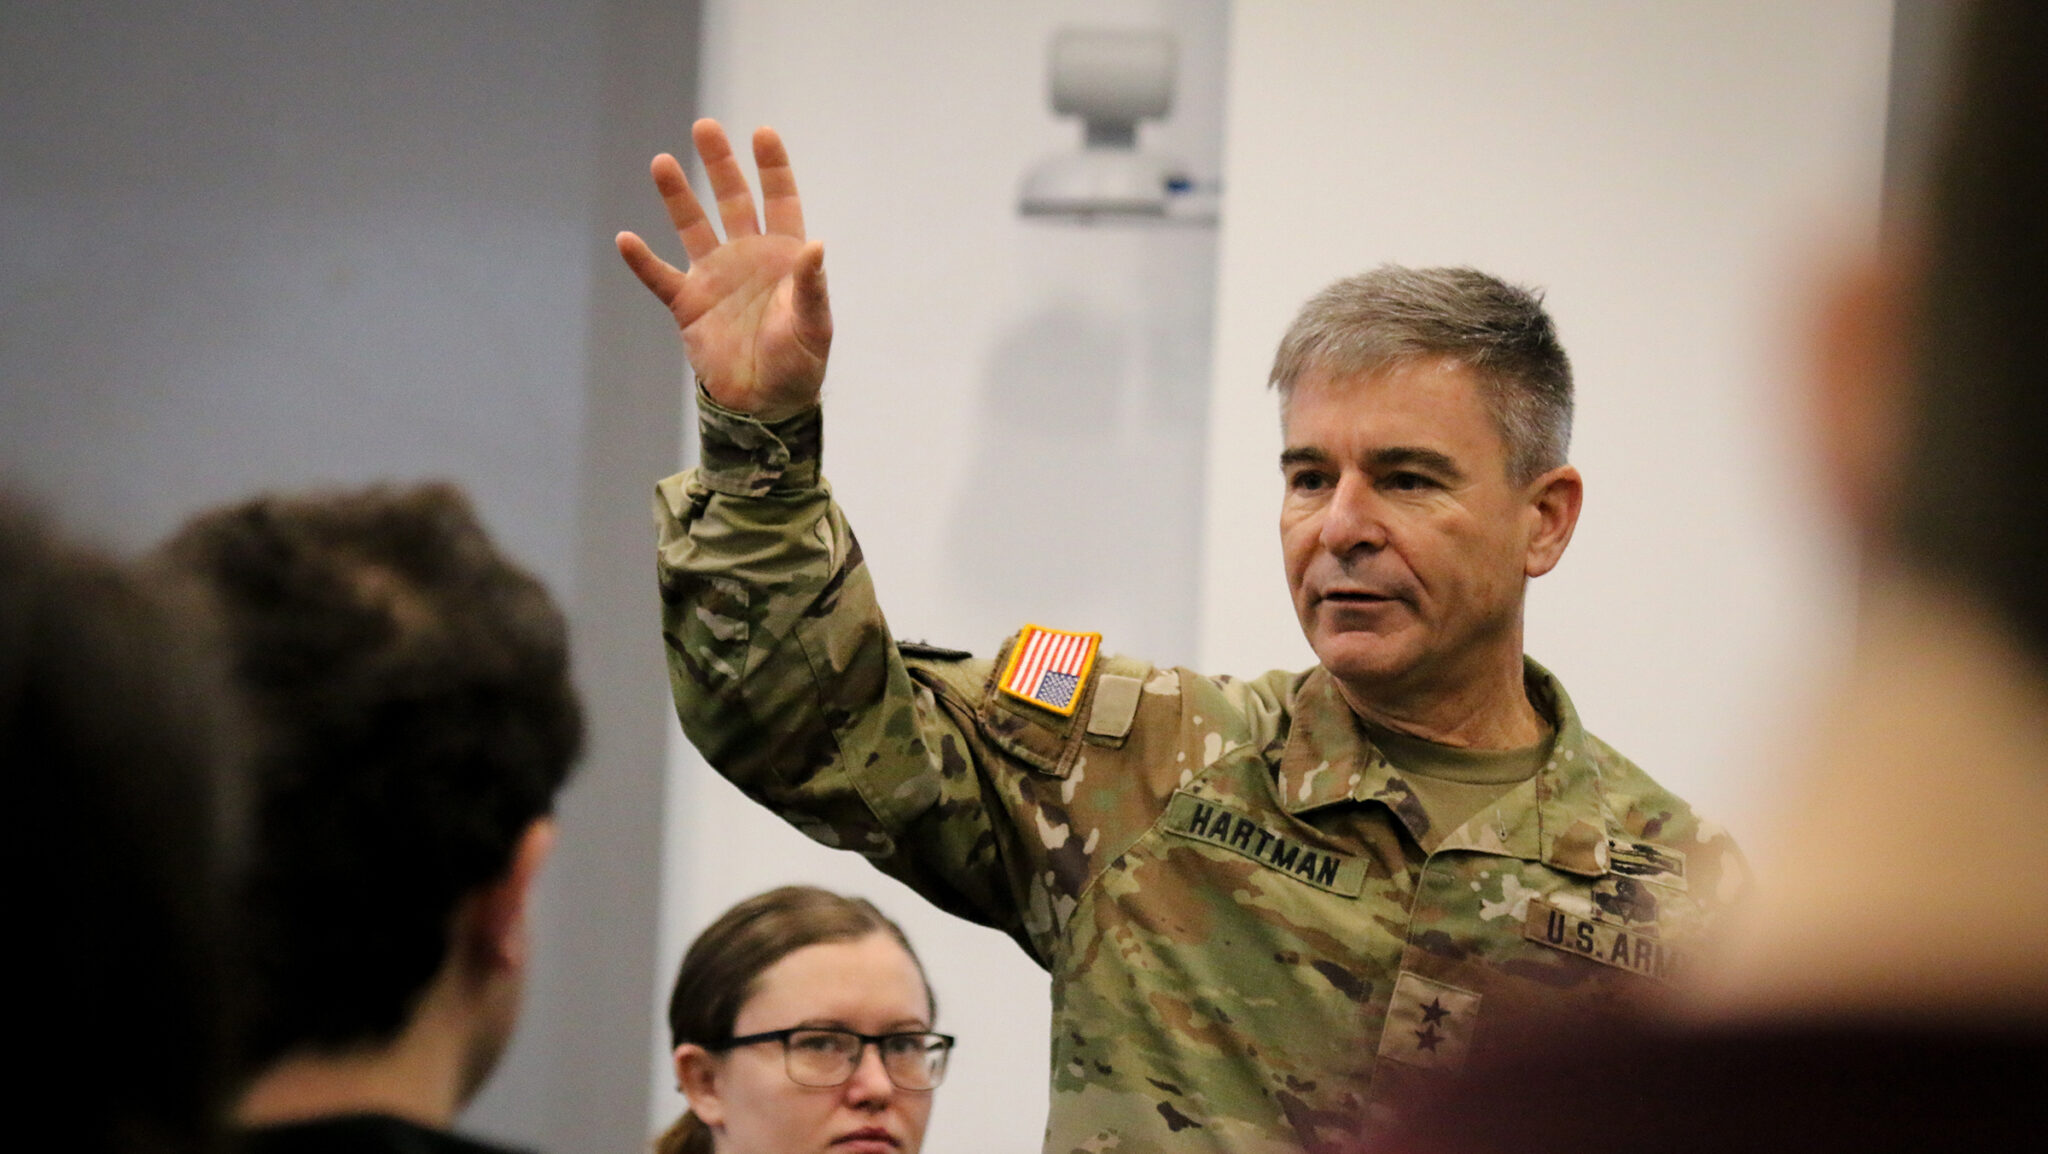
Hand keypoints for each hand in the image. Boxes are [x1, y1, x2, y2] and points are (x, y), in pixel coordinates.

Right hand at [616, 119, 831, 421]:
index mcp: (784, 257)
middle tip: (705, 127)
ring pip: (693, 227)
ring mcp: (715, 278)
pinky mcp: (689, 306)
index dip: (772, 168)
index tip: (762, 133)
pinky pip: (660, 278)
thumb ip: (811, 286)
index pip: (779, 201)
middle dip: (720, 165)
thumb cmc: (799, 364)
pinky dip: (643, 261)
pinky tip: (627, 239)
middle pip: (732, 201)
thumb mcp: (813, 326)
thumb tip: (818, 244)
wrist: (765, 405)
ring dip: (678, 197)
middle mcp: (747, 257)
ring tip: (662, 162)